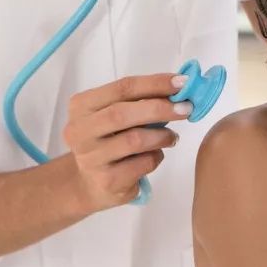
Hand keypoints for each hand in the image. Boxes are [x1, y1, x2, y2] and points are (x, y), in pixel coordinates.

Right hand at [62, 74, 192, 212]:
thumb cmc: (111, 141)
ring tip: (172, 137)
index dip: (155, 83)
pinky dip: (157, 156)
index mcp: (82, 105)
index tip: (183, 82)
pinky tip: (156, 155)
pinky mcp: (107, 180)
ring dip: (162, 136)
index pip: (122, 88)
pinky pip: (143, 164)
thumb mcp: (117, 116)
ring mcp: (91, 158)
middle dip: (160, 108)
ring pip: (134, 140)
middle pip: (122, 113)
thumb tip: (180, 88)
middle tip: (186, 108)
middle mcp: (80, 130)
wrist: (93, 184)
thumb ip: (141, 101)